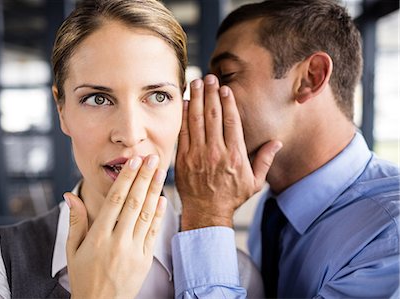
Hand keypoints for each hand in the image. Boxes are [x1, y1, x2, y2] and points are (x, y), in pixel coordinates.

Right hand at [64, 155, 166, 298]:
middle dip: (144, 178)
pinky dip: (159, 215)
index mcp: (98, 237)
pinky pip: (153, 233)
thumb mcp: (72, 249)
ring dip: (154, 190)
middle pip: (134, 203)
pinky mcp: (145, 260)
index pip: (115, 201)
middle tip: (151, 158)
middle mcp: (117, 242)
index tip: (133, 161)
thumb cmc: (84, 276)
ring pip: (146, 215)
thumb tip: (69, 195)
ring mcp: (134, 251)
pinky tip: (162, 198)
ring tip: (160, 171)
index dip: (126, 179)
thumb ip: (75, 221)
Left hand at [175, 74, 281, 229]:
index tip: (225, 88)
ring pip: (196, 120)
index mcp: (235, 155)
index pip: (231, 121)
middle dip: (210, 94)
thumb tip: (277, 142)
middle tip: (209, 78)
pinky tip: (184, 103)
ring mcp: (197, 154)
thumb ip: (265, 160)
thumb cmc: (231, 197)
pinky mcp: (183, 159)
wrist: (206, 212)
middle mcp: (215, 152)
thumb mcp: (254, 182)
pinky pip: (183, 132)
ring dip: (195, 99)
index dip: (227, 102)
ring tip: (195, 83)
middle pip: (212, 115)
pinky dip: (183, 116)